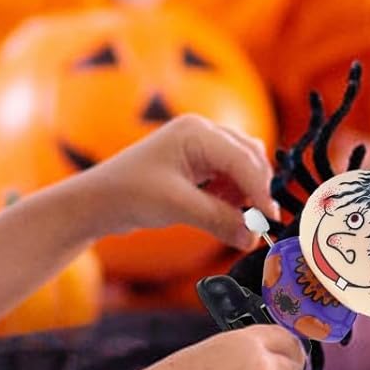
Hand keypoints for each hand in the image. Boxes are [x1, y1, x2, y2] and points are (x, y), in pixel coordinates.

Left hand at [74, 115, 278, 250]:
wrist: (97, 201)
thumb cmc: (129, 194)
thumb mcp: (177, 207)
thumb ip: (219, 219)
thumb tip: (253, 237)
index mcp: (197, 131)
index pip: (242, 159)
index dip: (261, 190)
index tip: (271, 219)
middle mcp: (202, 133)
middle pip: (249, 158)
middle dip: (256, 191)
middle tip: (259, 225)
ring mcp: (200, 147)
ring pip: (242, 168)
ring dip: (245, 194)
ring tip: (239, 221)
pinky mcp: (197, 165)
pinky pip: (229, 178)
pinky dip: (233, 197)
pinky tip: (225, 214)